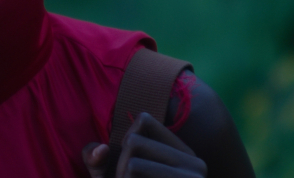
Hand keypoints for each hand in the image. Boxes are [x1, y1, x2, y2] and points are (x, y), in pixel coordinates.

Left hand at [82, 112, 206, 176]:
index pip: (144, 121)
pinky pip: (133, 173)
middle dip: (118, 166)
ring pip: (132, 164)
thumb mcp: (112, 176)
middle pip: (133, 143)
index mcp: (184, 153)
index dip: (124, 140)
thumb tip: (100, 150)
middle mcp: (196, 165)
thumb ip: (97, 160)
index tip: (129, 163)